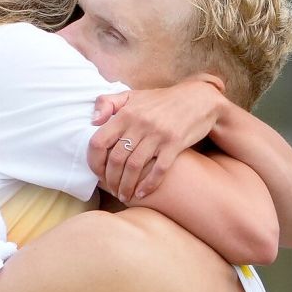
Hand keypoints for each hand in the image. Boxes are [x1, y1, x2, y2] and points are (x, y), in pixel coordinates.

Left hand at [88, 79, 224, 201]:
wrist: (197, 98)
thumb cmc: (160, 101)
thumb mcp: (132, 95)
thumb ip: (107, 103)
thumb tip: (93, 121)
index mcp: (125, 113)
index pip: (99, 141)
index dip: (94, 161)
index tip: (97, 173)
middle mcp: (140, 124)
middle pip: (116, 159)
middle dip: (111, 180)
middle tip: (111, 189)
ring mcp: (158, 135)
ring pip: (134, 167)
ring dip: (126, 186)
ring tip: (124, 195)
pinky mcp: (175, 144)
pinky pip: (158, 170)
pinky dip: (148, 185)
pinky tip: (141, 193)